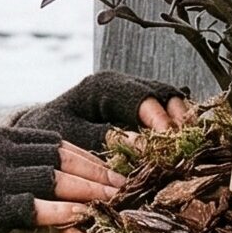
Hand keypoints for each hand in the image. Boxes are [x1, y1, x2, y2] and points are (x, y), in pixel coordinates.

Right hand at [0, 123, 121, 232]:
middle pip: (62, 154)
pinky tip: (83, 220)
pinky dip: (62, 212)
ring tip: (117, 204)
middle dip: (99, 171)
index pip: (53, 140)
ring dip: (90, 191)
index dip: (88, 156)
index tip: (113, 170)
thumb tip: (40, 185)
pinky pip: (32, 206)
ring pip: (54, 176)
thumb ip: (1, 168)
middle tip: (129, 186)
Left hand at [17, 71, 195, 149]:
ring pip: (170, 100)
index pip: (142, 98)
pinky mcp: (138, 109)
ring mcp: (133, 94)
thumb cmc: (51, 132)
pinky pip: (166, 111)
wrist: (41, 133)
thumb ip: (105, 138)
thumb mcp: (71, 136)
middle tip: (187, 147)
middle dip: (178, 120)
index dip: (160, 122)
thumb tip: (144, 145)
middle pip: (163, 94)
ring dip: (182, 123)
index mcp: (104, 86)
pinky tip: (183, 146)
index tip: (170, 146)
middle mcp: (123, 84)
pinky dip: (177, 127)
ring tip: (190, 147)